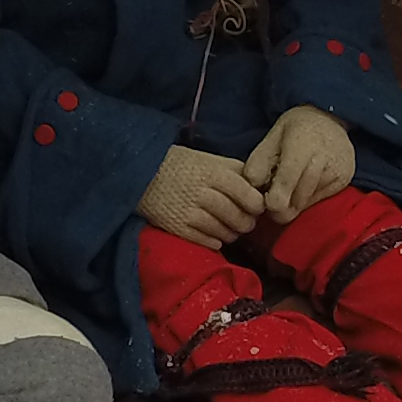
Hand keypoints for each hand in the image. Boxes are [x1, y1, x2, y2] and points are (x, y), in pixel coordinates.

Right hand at [137, 146, 266, 248]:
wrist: (141, 172)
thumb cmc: (180, 164)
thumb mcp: (210, 159)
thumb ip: (235, 170)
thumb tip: (259, 186)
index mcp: (216, 174)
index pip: (250, 197)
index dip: (257, 206)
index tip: (257, 207)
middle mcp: (204, 194)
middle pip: (239, 218)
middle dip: (247, 223)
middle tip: (246, 222)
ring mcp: (190, 213)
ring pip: (224, 232)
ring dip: (232, 234)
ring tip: (231, 229)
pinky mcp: (177, 227)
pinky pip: (207, 241)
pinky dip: (216, 241)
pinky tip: (216, 236)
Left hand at [245, 104, 356, 221]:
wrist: (331, 118)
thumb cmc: (296, 128)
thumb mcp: (272, 137)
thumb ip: (258, 163)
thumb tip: (253, 190)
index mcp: (301, 145)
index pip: (285, 184)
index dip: (273, 201)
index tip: (266, 201)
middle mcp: (323, 159)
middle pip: (297, 201)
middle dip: (281, 205)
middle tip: (275, 194)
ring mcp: (337, 171)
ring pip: (307, 204)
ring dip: (294, 202)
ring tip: (290, 185)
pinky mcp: (345, 180)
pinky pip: (319, 201)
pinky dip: (307, 198)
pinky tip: (305, 183)